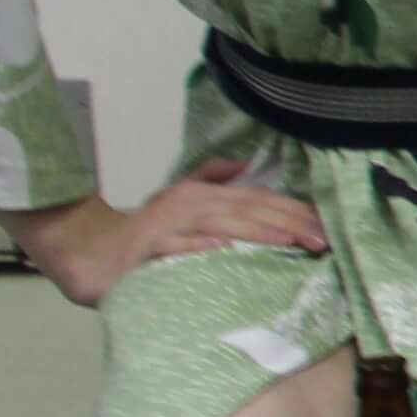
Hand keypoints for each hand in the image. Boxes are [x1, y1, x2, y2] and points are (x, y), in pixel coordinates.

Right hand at [25, 158, 327, 306]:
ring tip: (289, 241)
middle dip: (288, 224)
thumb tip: (246, 164)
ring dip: (255, 232)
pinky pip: (176, 247)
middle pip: (246, 210)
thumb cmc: (146, 233)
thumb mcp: (182, 200)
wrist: (90, 252)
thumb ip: (213, 180)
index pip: (257, 199)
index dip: (293, 210)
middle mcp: (189, 205)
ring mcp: (167, 226)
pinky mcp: (146, 250)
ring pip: (218, 226)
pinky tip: (224, 249)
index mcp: (203, 195)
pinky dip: (199, 247)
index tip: (326, 225)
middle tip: (322, 239)